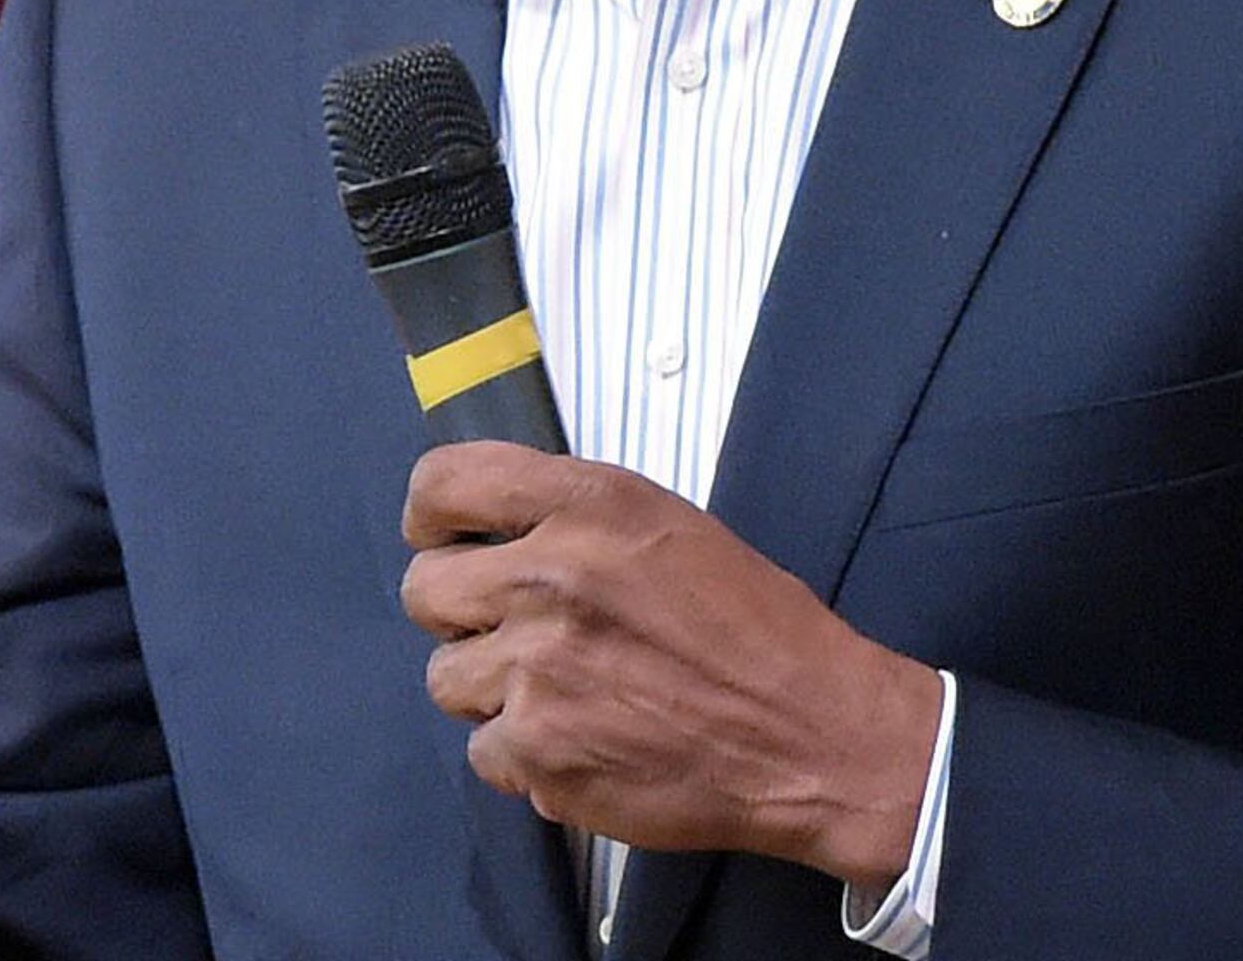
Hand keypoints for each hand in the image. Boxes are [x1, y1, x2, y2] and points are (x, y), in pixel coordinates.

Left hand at [399, 442, 938, 889]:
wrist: (817, 735)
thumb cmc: (755, 629)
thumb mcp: (666, 527)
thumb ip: (570, 518)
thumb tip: (490, 532)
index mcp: (586, 506)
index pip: (441, 484)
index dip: (432, 519)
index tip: (446, 541)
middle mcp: (549, 578)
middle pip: (425, 591)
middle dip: (461, 615)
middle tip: (515, 634)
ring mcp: (537, 671)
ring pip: (447, 678)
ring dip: (493, 691)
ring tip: (567, 695)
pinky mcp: (539, 753)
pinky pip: (485, 751)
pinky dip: (527, 757)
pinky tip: (587, 744)